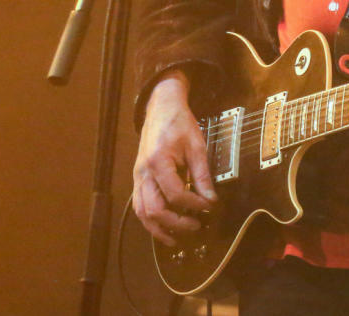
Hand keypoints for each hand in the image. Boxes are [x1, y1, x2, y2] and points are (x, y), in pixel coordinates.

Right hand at [132, 70, 217, 245]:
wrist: (161, 109)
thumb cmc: (179, 124)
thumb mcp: (196, 146)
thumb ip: (202, 174)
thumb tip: (211, 199)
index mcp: (158, 162)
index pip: (175, 194)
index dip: (193, 205)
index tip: (209, 207)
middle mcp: (143, 173)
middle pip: (154, 209)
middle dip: (176, 223)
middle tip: (196, 226)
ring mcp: (137, 177)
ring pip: (141, 212)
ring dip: (158, 229)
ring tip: (177, 238)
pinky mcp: (138, 179)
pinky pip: (139, 205)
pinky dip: (150, 220)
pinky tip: (164, 227)